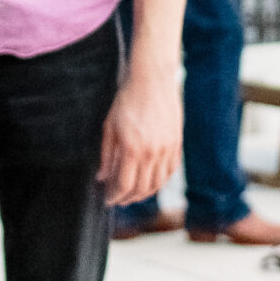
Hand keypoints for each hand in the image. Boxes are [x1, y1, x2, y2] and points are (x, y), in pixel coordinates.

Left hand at [97, 51, 180, 205]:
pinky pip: (170, 170)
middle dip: (129, 198)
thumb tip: (102, 176)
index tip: (108, 199)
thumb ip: (106, 155)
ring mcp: (167, 149)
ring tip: (135, 193)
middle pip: (142, 188)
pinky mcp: (177, 143)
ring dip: (145, 193)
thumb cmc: (128, 100)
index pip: (124, 185)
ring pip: (158, 183)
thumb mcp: (110, 126)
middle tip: (120, 199)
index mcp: (132, 149)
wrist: (152, 80)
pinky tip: (152, 180)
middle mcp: (152, 153)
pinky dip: (160, 180)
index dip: (115, 196)